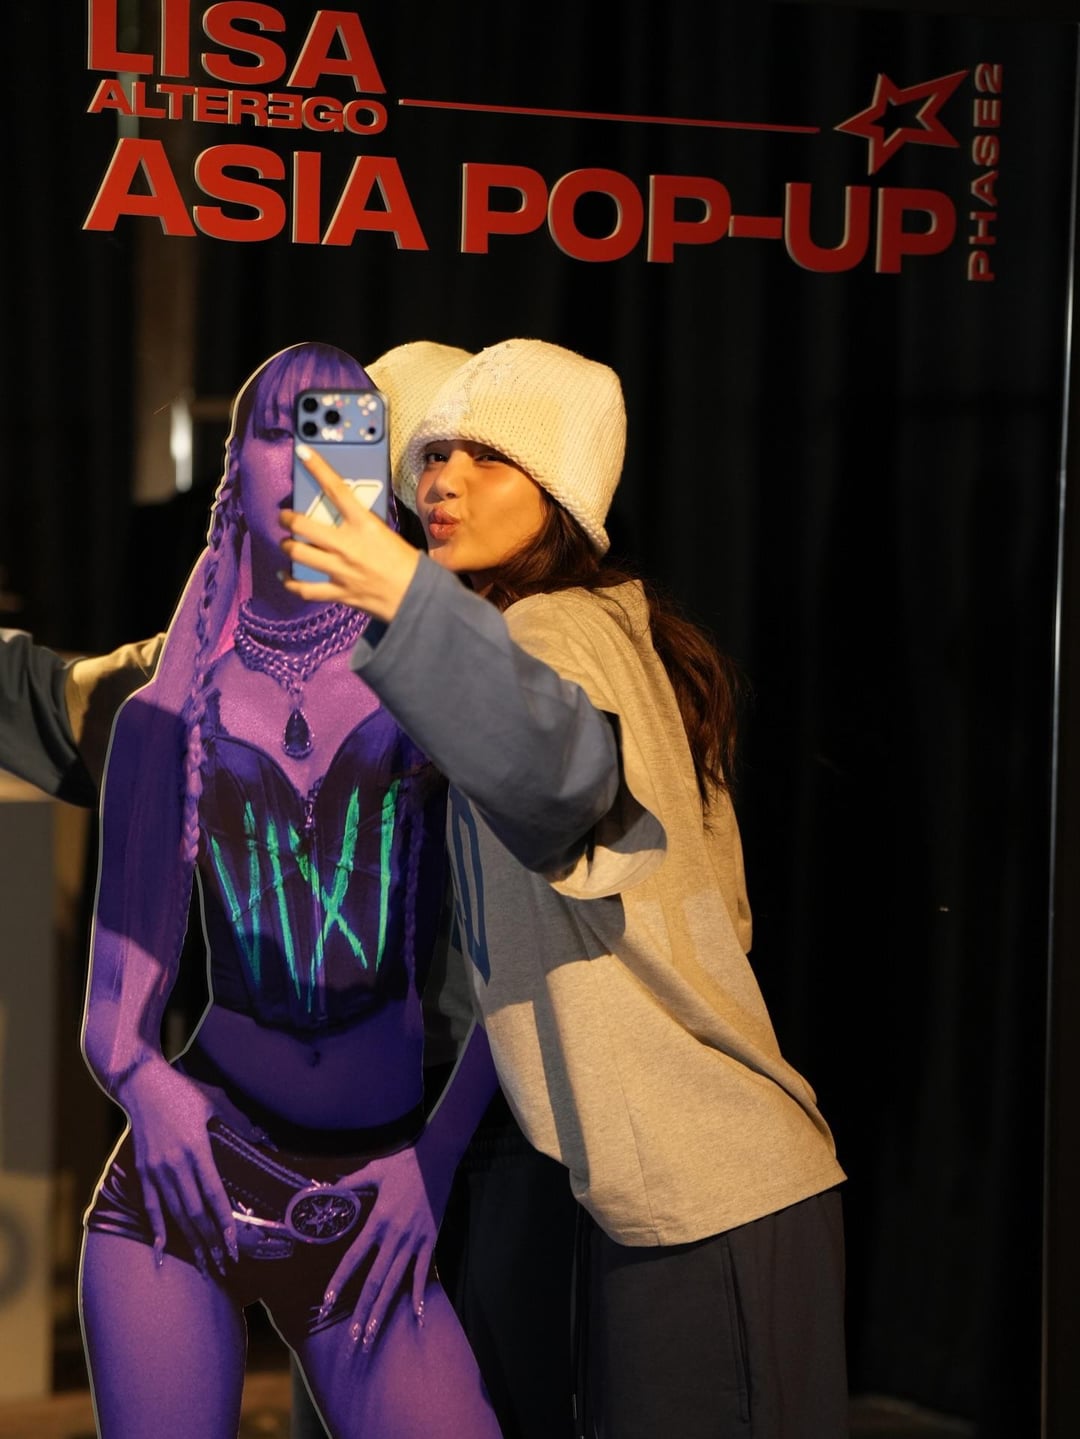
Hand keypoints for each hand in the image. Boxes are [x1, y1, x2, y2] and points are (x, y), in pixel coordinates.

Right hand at [118, 1059, 237, 1275]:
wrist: (141, 1084)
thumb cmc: (183, 1091)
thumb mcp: (215, 1101)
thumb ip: (240, 1122)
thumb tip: (263, 1138)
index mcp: (197, 1149)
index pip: (214, 1195)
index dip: (225, 1223)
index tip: (235, 1245)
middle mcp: (175, 1164)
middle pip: (194, 1212)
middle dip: (211, 1241)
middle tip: (224, 1264)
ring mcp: (156, 1170)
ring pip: (175, 1214)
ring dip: (190, 1240)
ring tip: (204, 1262)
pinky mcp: (143, 1171)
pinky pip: (151, 1206)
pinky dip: (157, 1229)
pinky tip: (161, 1250)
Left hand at [279, 445, 420, 621]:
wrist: (416, 596)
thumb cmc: (407, 563)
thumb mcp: (386, 534)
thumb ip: (362, 525)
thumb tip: (342, 520)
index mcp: (364, 525)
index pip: (336, 489)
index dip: (317, 467)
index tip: (302, 452)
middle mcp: (347, 545)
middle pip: (304, 525)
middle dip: (288, 519)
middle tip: (285, 516)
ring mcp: (340, 570)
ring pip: (299, 554)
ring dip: (287, 546)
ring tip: (286, 543)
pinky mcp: (338, 592)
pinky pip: (305, 589)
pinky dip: (291, 583)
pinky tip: (285, 576)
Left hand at [319, 1144, 438, 1353]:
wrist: (438, 1159)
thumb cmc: (405, 1163)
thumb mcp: (374, 1169)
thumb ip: (350, 1183)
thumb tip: (326, 1188)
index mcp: (378, 1221)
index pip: (353, 1259)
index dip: (338, 1283)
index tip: (326, 1304)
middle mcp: (394, 1237)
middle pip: (374, 1281)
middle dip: (362, 1311)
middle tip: (352, 1339)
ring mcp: (414, 1242)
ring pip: (396, 1283)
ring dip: (383, 1310)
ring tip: (372, 1335)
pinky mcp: (431, 1241)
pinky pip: (424, 1273)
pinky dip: (420, 1295)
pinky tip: (418, 1317)